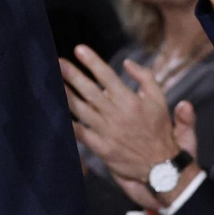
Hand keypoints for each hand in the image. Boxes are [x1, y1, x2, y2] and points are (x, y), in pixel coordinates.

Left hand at [60, 46, 200, 206]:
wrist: (161, 165)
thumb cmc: (159, 129)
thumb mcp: (160, 99)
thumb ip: (145, 77)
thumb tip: (127, 62)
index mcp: (131, 101)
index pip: (107, 76)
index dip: (92, 61)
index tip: (79, 49)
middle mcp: (117, 115)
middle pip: (90, 91)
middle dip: (72, 75)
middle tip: (57, 62)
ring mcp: (107, 132)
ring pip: (81, 110)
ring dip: (66, 95)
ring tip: (53, 82)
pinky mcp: (101, 147)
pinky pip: (80, 133)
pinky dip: (68, 123)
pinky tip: (56, 112)